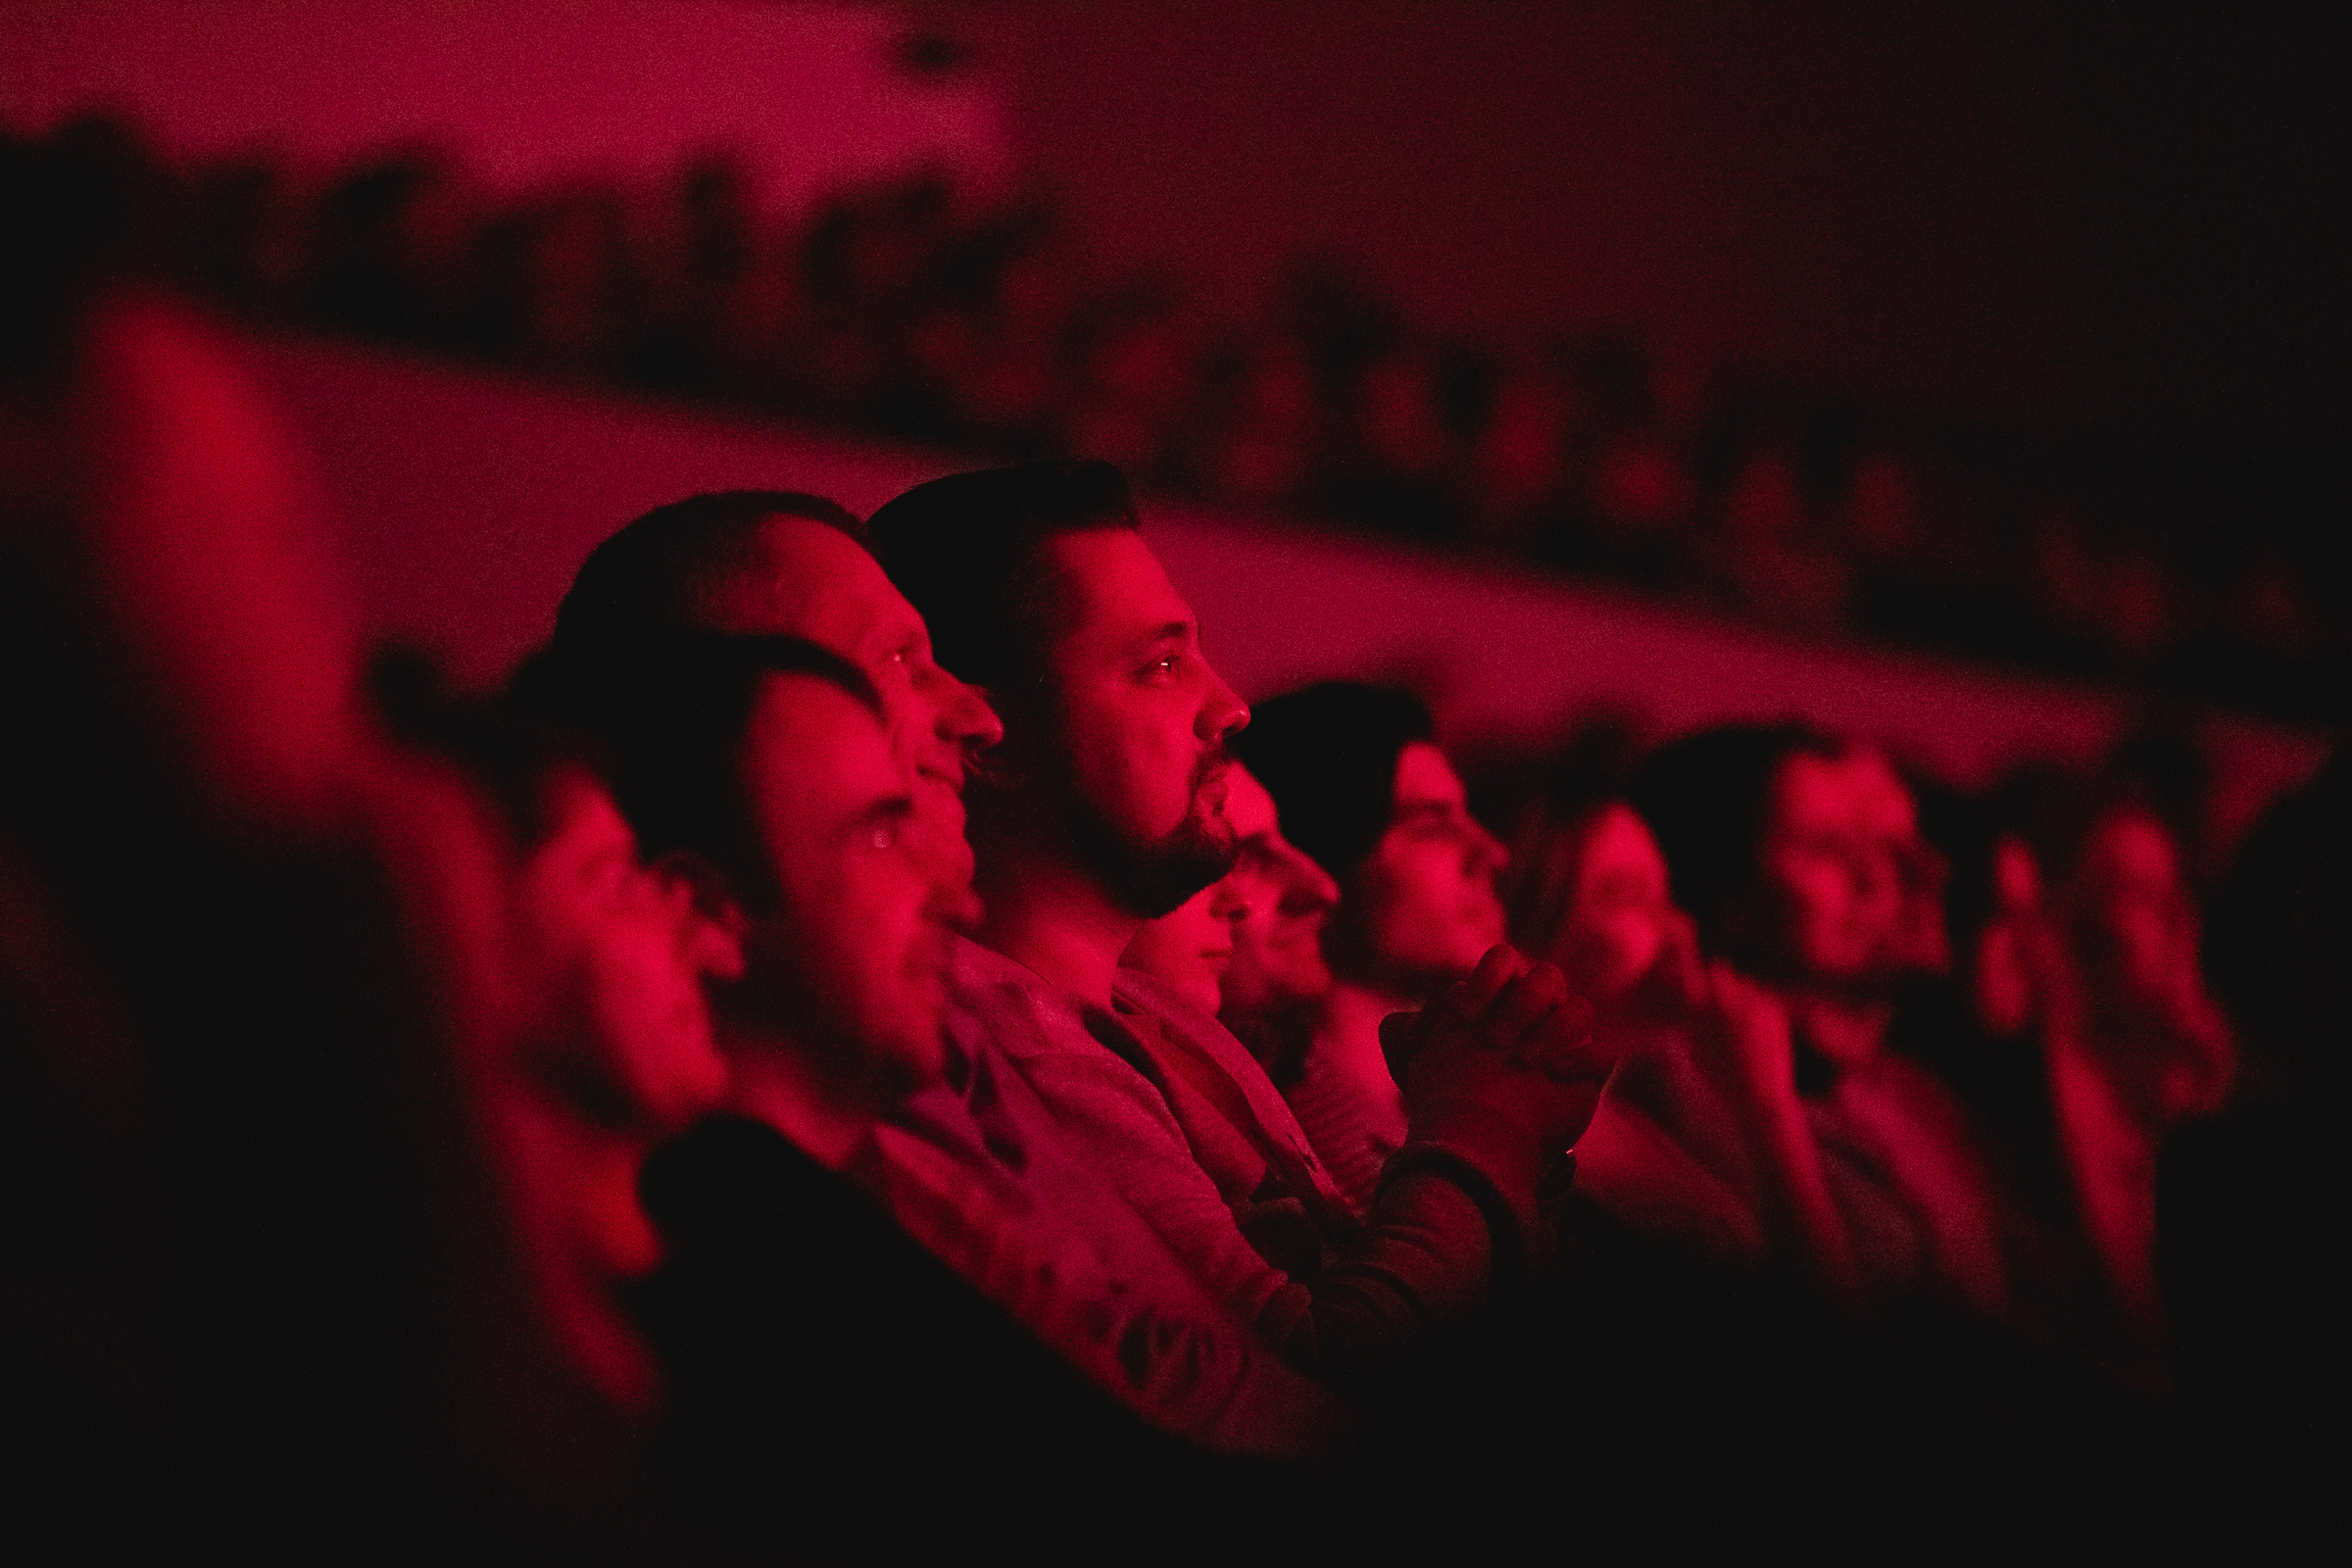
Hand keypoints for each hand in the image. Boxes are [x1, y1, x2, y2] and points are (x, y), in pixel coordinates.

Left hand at [1395, 945, 1614, 1162]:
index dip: (1488, 978)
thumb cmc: (1444, 1095)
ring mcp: (1565, 1042)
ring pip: (1582, 1008)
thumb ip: (1403, 1032)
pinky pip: (1605, 1053)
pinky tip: (1556, 1076)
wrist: (1472, 1145)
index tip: (1466, 1015)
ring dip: (1553, 1031)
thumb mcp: (1410, 1062)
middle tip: (1495, 1041)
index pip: (1504, 960)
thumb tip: (1417, 1025)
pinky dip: (1584, 1058)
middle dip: (1521, 1004)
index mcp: (1498, 997)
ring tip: (1525, 1063)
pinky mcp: (1587, 1075)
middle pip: (1548, 976)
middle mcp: (1536, 1013)